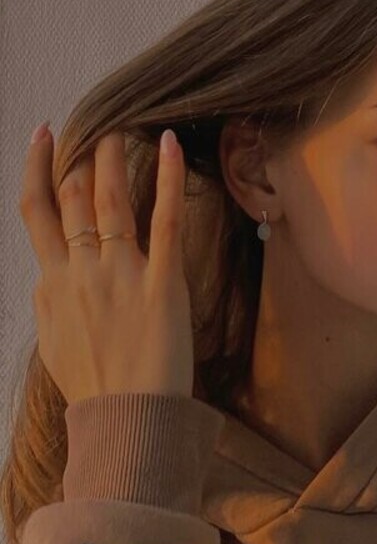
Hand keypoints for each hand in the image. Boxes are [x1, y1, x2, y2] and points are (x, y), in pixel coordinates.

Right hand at [19, 126, 194, 406]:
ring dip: (115, 158)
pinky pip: (164, 220)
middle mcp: (80, 271)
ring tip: (125, 126)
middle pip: (73, 199)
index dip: (38, 170)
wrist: (126, 419)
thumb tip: (47, 279)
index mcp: (52, 284)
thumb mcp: (55, 343)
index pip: (37, 213)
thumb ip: (51, 304)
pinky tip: (172, 144)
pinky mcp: (161, 282)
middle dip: (81, 156)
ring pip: (111, 201)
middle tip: (94, 123)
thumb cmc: (98, 388)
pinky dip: (168, 179)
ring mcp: (120, 274)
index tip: (43, 139)